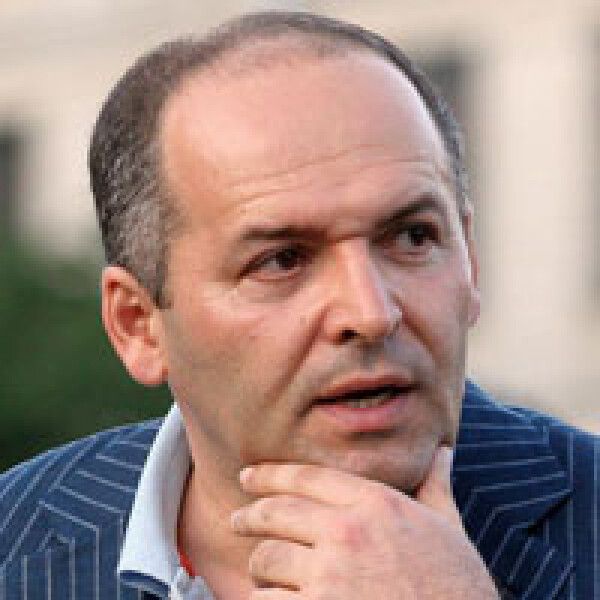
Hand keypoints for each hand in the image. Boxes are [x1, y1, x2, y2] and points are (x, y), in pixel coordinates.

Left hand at [231, 447, 498, 598]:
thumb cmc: (457, 587)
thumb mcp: (450, 529)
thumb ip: (436, 487)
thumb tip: (442, 452)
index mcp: (375, 505)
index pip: (306, 477)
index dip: (270, 474)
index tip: (248, 476)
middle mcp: (347, 533)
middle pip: (275, 513)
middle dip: (249, 517)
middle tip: (237, 521)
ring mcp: (329, 578)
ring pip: (266, 561)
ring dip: (261, 570)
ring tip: (263, 574)